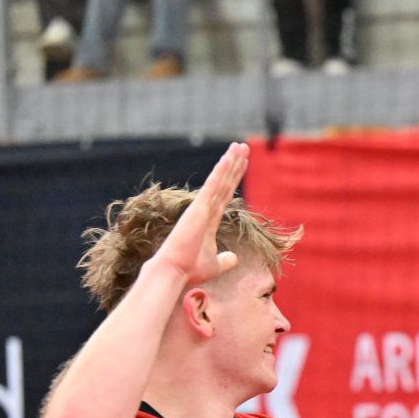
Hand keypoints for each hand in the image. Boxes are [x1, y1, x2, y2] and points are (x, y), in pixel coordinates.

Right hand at [148, 142, 247, 286]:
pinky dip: (221, 172)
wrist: (175, 271)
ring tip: (240, 146)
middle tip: (243, 147)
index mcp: (209, 220)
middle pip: (224, 182)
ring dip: (230, 162)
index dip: (234, 178)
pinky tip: (229, 158)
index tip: (242, 164)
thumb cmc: (191, 269)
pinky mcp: (199, 208)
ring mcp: (201, 207)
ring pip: (219, 180)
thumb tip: (234, 258)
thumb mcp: (215, 264)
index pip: (225, 194)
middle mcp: (205, 209)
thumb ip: (225, 260)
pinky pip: (213, 186)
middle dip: (234, 164)